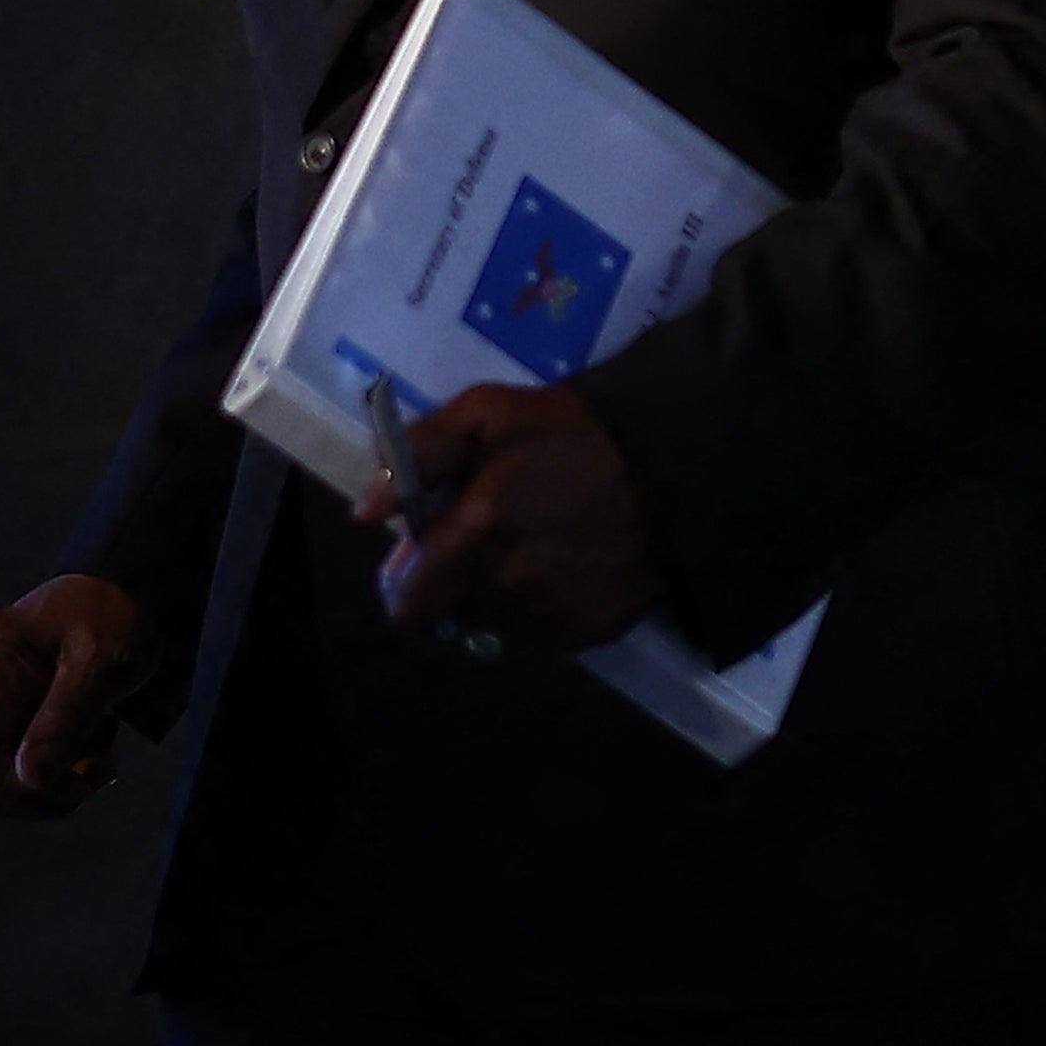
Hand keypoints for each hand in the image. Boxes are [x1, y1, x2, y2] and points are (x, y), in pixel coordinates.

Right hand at [0, 572, 149, 815]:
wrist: (124, 592)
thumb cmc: (111, 614)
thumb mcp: (98, 660)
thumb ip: (64, 717)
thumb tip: (29, 777)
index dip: (7, 783)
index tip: (67, 780)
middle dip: (36, 793)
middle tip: (92, 775)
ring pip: (2, 780)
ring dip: (54, 787)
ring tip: (99, 759)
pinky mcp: (17, 718)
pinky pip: (26, 768)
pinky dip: (62, 775)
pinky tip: (94, 751)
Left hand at [371, 379, 660, 653]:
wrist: (678, 465)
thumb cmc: (577, 432)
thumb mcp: (489, 411)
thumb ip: (420, 452)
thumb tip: (367, 512)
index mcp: (477, 532)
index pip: (407, 598)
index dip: (405, 581)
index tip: (423, 557)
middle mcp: (508, 586)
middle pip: (449, 613)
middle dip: (455, 584)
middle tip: (487, 543)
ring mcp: (552, 616)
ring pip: (495, 626)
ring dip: (498, 597)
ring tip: (533, 550)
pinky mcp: (592, 632)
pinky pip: (543, 633)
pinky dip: (544, 608)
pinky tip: (568, 567)